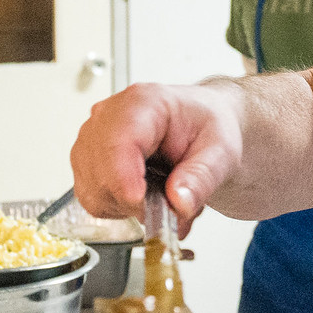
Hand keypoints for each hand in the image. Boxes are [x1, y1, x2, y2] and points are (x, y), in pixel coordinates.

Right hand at [70, 82, 243, 235]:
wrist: (205, 129)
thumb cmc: (209, 130)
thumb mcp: (222, 152)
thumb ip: (202, 178)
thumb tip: (178, 202)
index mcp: (145, 103)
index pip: (117, 141)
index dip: (123, 178)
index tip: (140, 203)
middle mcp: (111, 117)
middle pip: (100, 171)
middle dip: (134, 200)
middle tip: (172, 202)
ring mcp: (95, 140)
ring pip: (94, 191)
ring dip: (130, 207)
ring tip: (163, 193)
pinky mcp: (89, 163)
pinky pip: (93, 200)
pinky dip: (120, 209)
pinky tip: (145, 195)